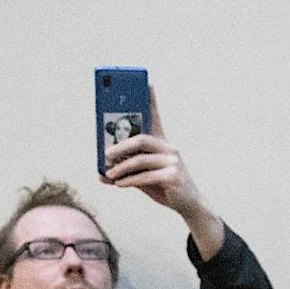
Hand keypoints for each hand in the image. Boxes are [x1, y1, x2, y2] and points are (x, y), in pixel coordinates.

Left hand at [103, 89, 225, 258]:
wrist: (188, 206)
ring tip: (109, 173)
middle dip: (121, 145)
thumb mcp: (144, 178)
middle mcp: (169, 149)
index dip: (151, 99)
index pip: (155, 117)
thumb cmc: (166, 188)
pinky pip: (145, 176)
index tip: (147, 83)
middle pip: (141, 139)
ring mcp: (172, 162)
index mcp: (163, 144)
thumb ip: (125, 172)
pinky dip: (129, 180)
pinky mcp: (173, 177)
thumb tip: (100, 174)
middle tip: (106, 153)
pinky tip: (119, 183)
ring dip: (122, 167)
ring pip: (141, 159)